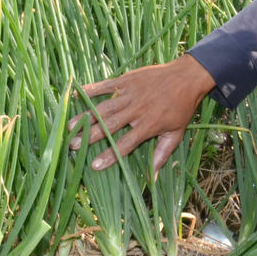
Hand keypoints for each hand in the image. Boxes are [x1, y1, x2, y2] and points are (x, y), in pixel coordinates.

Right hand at [68, 54, 215, 172]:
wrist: (186, 77)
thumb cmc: (181, 107)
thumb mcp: (176, 133)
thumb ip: (162, 154)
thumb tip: (152, 178)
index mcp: (148, 125)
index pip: (125, 144)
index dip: (109, 156)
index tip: (94, 165)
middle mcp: (137, 110)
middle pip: (110, 126)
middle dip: (90, 136)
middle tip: (73, 146)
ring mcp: (131, 93)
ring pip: (104, 107)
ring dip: (86, 117)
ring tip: (69, 127)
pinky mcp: (128, 79)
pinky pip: (107, 85)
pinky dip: (92, 89)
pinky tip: (77, 94)